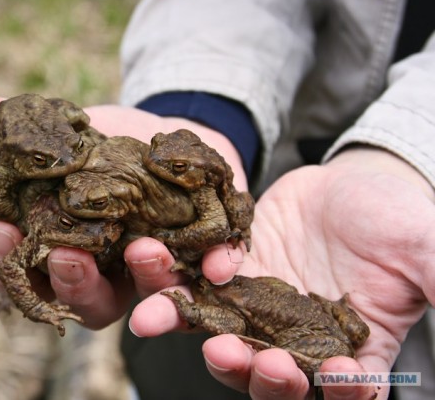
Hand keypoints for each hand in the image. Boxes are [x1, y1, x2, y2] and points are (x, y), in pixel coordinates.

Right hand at [0, 97, 246, 328]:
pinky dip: (214, 270)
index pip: (27, 276)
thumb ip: (23, 132)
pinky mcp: (202, 259)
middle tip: (65, 253)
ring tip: (142, 249)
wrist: (164, 132)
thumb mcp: (64, 134)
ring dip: (143, 279)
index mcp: (64, 251)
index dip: (7, 264)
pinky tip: (219, 264)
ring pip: (147, 297)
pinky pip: (211, 275)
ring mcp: (154, 272)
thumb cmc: (102, 143)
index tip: (0, 233)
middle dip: (72, 280)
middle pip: (87, 298)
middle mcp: (109, 273)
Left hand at [129, 147, 434, 398]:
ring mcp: (255, 307)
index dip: (338, 392)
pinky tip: (153, 258)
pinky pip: (192, 281)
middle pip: (265, 372)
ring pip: (213, 329)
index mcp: (351, 349)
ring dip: (183, 325)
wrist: (350, 183)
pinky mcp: (227, 273)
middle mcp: (295, 339)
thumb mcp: (426, 248)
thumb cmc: (398, 218)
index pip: (345, 390)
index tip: (333, 377)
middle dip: (246, 368)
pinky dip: (170, 275)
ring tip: (153, 317)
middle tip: (229, 353)